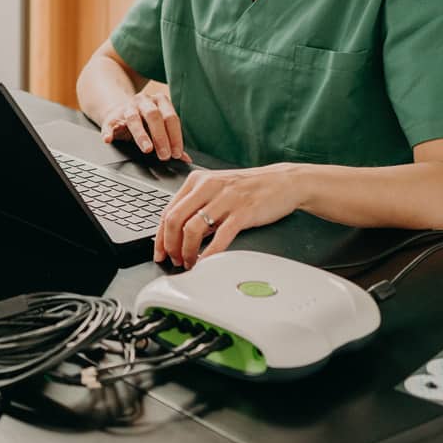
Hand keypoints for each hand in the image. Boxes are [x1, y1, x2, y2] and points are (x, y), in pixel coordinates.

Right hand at [99, 90, 187, 161]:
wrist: (120, 112)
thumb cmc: (144, 122)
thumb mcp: (160, 127)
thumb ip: (171, 141)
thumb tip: (185, 159)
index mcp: (159, 101)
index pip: (170, 117)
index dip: (175, 137)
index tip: (177, 154)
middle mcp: (143, 101)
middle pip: (154, 116)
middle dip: (161, 137)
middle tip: (165, 155)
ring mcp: (126, 107)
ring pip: (133, 118)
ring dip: (141, 135)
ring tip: (147, 149)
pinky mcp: (111, 117)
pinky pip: (109, 124)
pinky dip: (109, 132)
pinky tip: (109, 139)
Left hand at [153, 165, 300, 267]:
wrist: (283, 181)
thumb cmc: (249, 187)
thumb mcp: (216, 190)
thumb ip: (197, 208)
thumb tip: (178, 235)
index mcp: (197, 180)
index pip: (167, 210)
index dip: (159, 235)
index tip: (159, 251)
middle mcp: (208, 186)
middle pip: (174, 219)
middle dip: (170, 245)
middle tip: (173, 260)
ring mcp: (225, 198)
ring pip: (192, 228)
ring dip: (187, 251)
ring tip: (189, 262)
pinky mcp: (243, 212)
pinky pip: (220, 236)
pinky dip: (209, 253)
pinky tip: (206, 262)